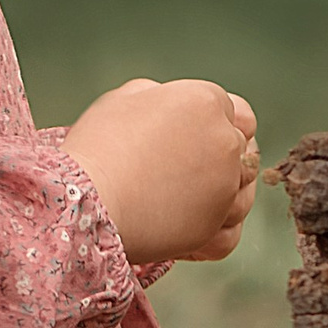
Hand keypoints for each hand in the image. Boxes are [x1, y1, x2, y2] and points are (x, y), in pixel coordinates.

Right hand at [59, 78, 259, 268]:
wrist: (85, 201)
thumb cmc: (97, 148)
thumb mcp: (123, 99)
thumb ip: (160, 95)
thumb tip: (170, 104)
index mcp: (206, 103)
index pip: (237, 113)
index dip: (217, 125)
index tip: (198, 138)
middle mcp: (225, 142)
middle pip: (241, 149)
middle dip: (220, 156)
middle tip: (189, 167)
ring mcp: (225, 187)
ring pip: (243, 191)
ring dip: (224, 193)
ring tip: (189, 197)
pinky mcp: (214, 226)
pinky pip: (231, 232)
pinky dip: (218, 230)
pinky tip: (195, 222)